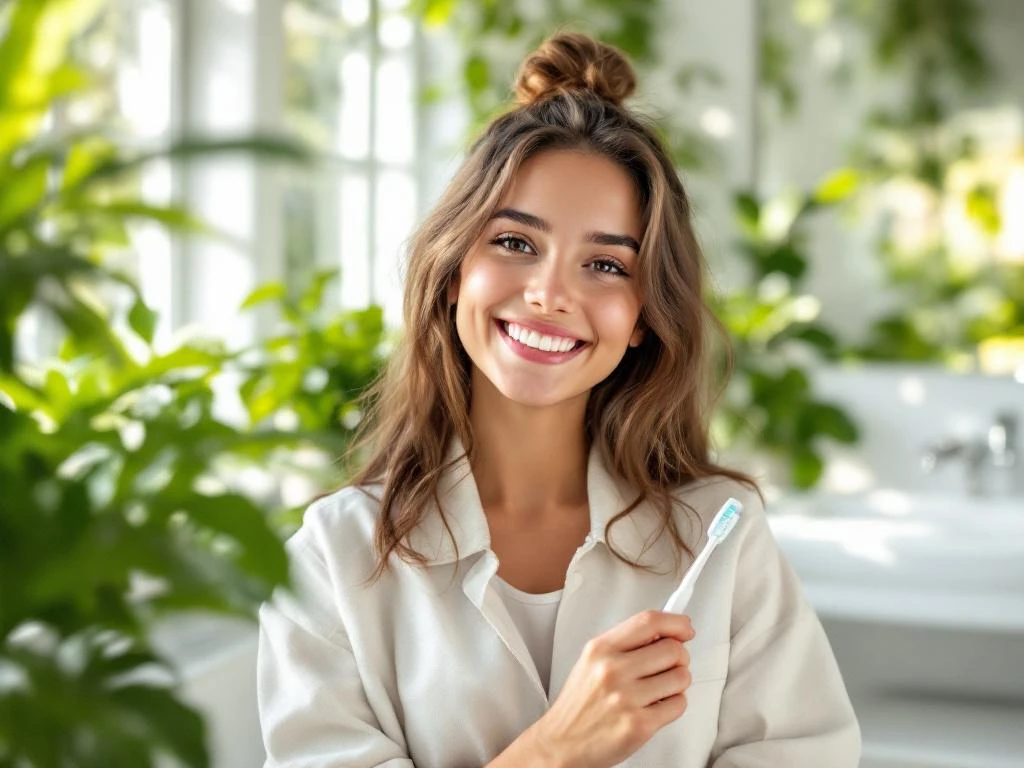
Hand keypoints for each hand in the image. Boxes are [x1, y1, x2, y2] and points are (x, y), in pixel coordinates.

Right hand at [530, 610, 695, 767]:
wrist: (561, 743)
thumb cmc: (579, 704)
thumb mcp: (592, 661)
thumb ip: (625, 644)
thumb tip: (666, 632)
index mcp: (601, 649)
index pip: (649, 622)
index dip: (675, 622)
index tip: (685, 628)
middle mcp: (612, 670)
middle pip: (672, 649)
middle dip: (679, 657)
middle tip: (671, 665)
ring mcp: (626, 698)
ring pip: (681, 677)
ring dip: (678, 683)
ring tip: (660, 689)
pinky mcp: (639, 725)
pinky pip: (678, 705)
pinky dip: (673, 705)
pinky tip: (656, 706)